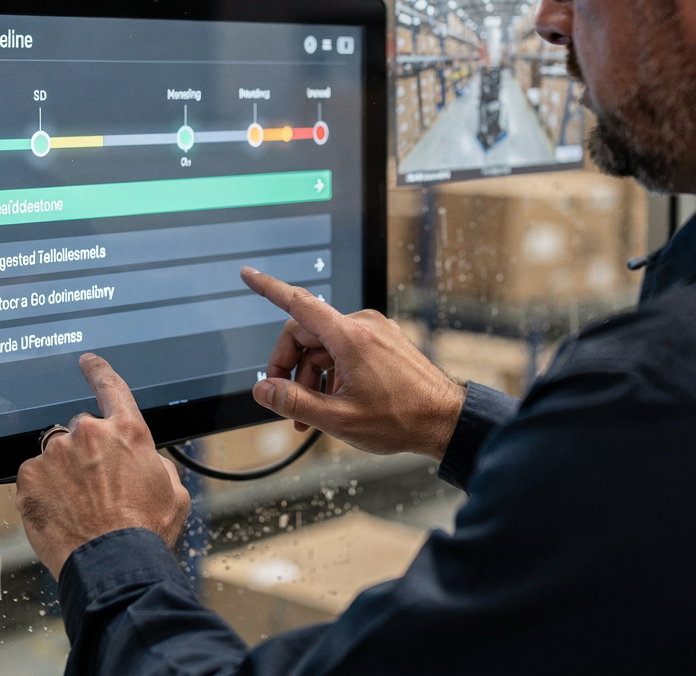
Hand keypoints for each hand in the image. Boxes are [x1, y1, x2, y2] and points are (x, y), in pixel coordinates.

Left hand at [15, 354, 190, 579]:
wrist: (112, 564)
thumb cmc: (146, 531)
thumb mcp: (171, 490)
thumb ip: (154, 463)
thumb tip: (143, 461)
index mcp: (127, 430)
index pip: (111, 386)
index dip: (98, 370)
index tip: (87, 361)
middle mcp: (89, 433)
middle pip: (81, 429)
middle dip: (85, 452)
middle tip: (96, 487)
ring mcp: (55, 454)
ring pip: (56, 455)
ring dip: (63, 473)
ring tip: (78, 507)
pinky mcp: (29, 478)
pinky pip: (34, 477)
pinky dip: (43, 492)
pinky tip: (60, 513)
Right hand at [241, 269, 464, 460]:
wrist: (446, 421)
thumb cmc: (401, 419)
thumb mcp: (338, 418)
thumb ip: (294, 403)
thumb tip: (263, 390)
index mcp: (349, 336)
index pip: (298, 303)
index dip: (268, 288)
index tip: (248, 275)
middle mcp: (363, 325)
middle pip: (306, 333)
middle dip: (289, 367)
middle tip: (283, 401)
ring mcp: (376, 332)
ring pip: (324, 345)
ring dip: (310, 376)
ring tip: (311, 415)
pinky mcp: (384, 342)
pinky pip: (344, 349)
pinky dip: (331, 373)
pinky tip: (333, 403)